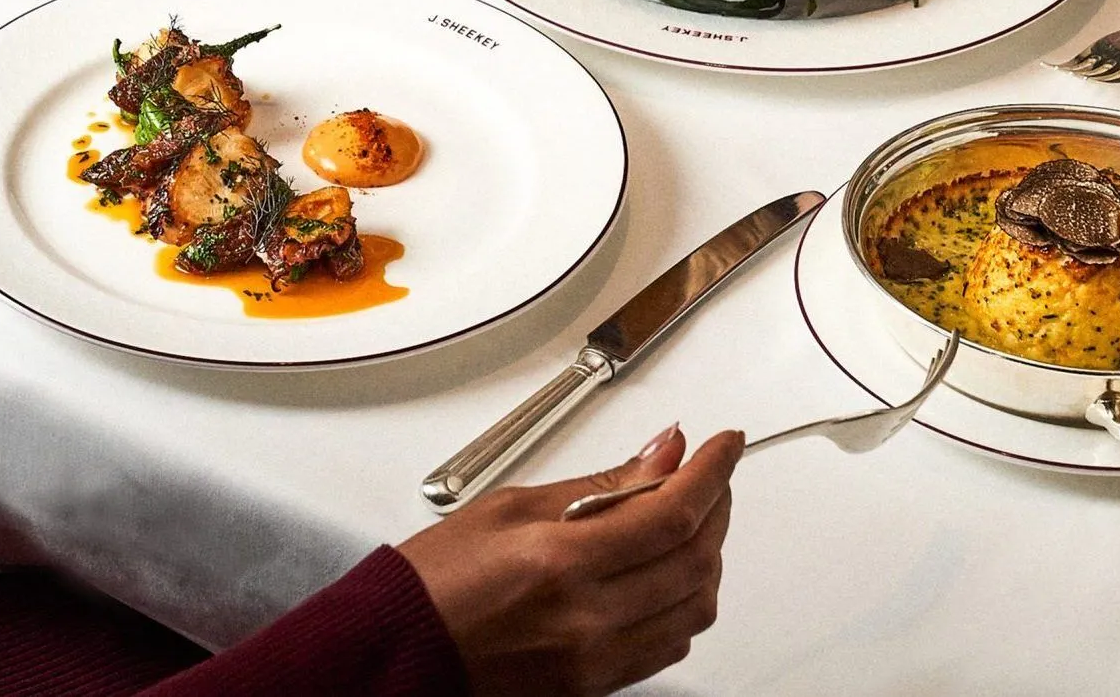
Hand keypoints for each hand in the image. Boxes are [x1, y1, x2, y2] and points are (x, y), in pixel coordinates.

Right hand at [397, 426, 743, 695]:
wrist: (395, 653)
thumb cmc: (433, 583)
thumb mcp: (511, 507)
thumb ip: (600, 483)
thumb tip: (660, 454)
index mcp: (562, 565)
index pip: (672, 512)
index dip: (712, 471)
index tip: (724, 445)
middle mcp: (587, 620)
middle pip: (696, 559)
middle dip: (715, 507)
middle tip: (707, 475)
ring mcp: (595, 660)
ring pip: (695, 607)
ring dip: (707, 557)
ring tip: (690, 521)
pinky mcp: (594, 686)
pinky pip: (668, 646)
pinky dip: (684, 604)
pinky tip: (669, 576)